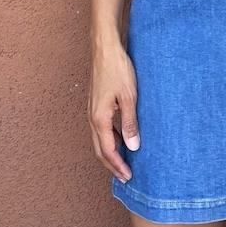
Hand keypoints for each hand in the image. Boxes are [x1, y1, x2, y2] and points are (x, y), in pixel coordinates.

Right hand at [88, 43, 139, 183]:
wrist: (105, 49)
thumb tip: (133, 147)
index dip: (118, 166)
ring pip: (100, 139)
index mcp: (99, 119)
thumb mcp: (129, 97)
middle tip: (125, 176)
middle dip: (112, 165)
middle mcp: (92, 118)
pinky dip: (111, 138)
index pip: (108, 151)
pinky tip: (123, 137)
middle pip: (100, 149)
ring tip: (125, 160)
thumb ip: (130, 123)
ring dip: (111, 152)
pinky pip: (102, 128)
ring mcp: (93, 111)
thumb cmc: (117, 69)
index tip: (128, 177)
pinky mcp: (96, 104)